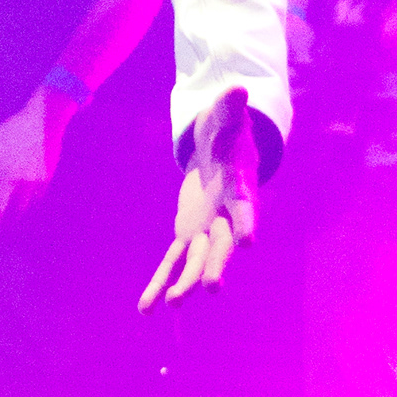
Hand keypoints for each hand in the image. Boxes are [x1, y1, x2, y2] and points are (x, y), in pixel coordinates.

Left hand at [0, 90, 73, 223]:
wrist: (43, 120)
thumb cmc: (12, 129)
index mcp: (0, 171)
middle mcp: (16, 181)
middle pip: (5, 214)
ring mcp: (33, 183)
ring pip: (20, 210)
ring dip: (11, 217)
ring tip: (3, 222)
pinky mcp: (45, 182)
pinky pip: (33, 202)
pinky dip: (24, 206)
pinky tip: (17, 205)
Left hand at [139, 86, 259, 310]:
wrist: (223, 156)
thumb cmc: (228, 134)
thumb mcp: (227, 119)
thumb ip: (231, 108)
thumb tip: (238, 88)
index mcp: (239, 190)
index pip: (245, 208)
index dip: (247, 223)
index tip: (250, 241)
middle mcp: (226, 218)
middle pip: (222, 244)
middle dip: (215, 265)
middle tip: (211, 288)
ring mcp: (207, 231)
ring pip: (195, 261)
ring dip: (182, 283)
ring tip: (170, 306)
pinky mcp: (187, 235)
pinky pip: (171, 261)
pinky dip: (159, 283)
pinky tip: (146, 308)